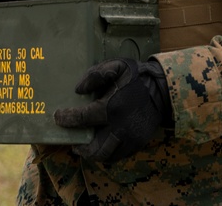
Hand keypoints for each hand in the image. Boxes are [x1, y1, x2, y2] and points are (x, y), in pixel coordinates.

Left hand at [53, 58, 169, 162]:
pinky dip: (107, 153)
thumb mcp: (117, 66)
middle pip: (93, 148)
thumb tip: (78, 90)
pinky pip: (118, 155)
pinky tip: (102, 145)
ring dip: (92, 153)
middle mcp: (120, 127)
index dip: (66, 119)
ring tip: (85, 147)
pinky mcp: (137, 144)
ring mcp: (130, 138)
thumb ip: (96, 75)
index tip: (58, 117)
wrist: (163, 89)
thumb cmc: (137, 76)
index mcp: (112, 106)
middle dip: (80, 147)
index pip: (82, 118)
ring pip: (105, 155)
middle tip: (73, 142)